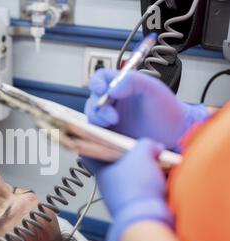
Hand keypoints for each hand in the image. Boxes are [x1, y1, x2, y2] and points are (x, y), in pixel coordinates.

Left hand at [83, 139, 174, 240]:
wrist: (148, 218)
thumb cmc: (137, 188)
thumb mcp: (142, 154)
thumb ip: (146, 145)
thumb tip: (153, 147)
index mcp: (101, 170)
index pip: (91, 153)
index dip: (97, 142)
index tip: (104, 136)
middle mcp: (108, 183)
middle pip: (117, 162)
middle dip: (134, 155)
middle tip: (146, 150)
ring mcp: (121, 195)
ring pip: (133, 176)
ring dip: (147, 170)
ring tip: (159, 165)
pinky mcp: (137, 205)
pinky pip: (145, 189)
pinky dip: (155, 183)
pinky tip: (165, 179)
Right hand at [84, 69, 209, 148]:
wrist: (175, 133)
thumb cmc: (168, 109)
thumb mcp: (153, 88)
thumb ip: (133, 81)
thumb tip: (111, 88)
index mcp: (122, 86)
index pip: (100, 78)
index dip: (96, 82)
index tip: (101, 89)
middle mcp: (114, 101)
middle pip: (93, 98)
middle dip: (98, 106)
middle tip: (111, 115)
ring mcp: (111, 117)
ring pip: (93, 114)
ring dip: (98, 118)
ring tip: (112, 123)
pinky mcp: (111, 133)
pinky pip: (97, 130)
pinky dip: (98, 130)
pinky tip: (109, 132)